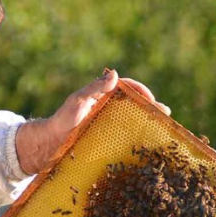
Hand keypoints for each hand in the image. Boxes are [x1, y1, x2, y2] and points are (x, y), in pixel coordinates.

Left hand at [15, 70, 169, 173]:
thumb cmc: (62, 119)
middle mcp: (107, 107)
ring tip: (162, 127)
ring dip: (147, 120)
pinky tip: (147, 143)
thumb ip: (94, 88)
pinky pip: (124, 133)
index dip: (140, 90)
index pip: (126, 87)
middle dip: (150, 106)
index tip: (150, 99)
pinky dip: (137, 135)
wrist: (51, 142)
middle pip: (133, 103)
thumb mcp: (78, 101)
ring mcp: (107, 122)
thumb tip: (114, 74)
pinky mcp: (105, 136)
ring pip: (132, 118)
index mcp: (102, 95)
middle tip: (165, 113)